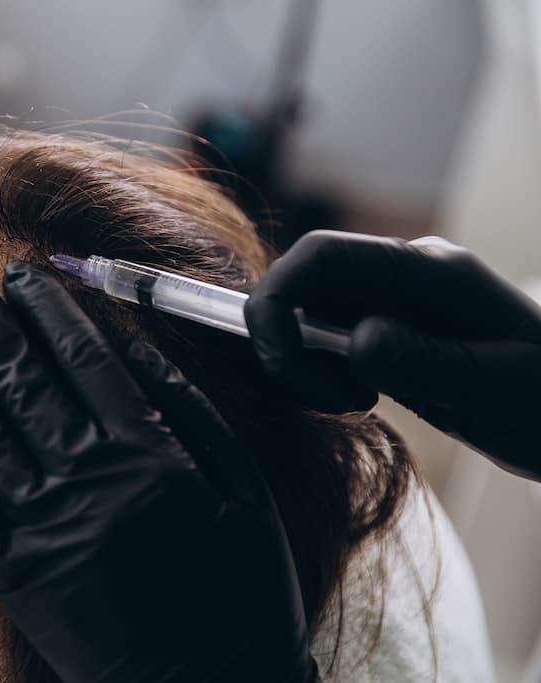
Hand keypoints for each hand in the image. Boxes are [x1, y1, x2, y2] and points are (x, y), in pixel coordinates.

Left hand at [0, 259, 317, 682]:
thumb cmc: (239, 590)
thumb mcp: (246, 494)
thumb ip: (195, 415)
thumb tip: (139, 347)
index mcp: (148, 454)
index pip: (85, 359)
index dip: (47, 310)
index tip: (19, 272)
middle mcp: (87, 480)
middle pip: (24, 381)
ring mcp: (43, 526)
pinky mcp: (12, 572)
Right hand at [244, 230, 540, 479]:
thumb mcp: (501, 388)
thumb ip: (430, 361)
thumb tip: (358, 341)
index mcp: (429, 272)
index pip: (322, 256)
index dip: (276, 299)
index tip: (278, 363)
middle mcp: (401, 279)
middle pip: (303, 287)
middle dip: (288, 343)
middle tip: (324, 398)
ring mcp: (392, 307)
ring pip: (308, 318)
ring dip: (305, 363)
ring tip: (351, 402)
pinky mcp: (388, 338)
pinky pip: (328, 344)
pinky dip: (322, 374)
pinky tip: (361, 400)